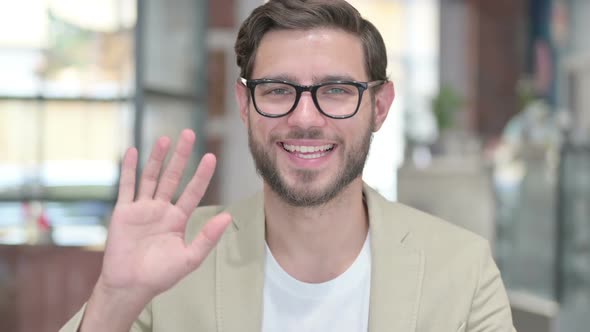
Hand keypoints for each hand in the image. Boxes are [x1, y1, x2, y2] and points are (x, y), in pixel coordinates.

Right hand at [98, 129, 230, 300]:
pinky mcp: (124, 212)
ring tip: (165, 138)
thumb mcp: (189, 258)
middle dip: (181, 156)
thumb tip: (228, 217)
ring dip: (157, 158)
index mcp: (178, 219)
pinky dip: (129, 169)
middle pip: (172, 177)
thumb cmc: (160, 275)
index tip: (211, 156)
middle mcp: (161, 209)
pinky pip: (127, 186)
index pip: (193, 191)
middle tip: (188, 134)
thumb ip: (208, 237)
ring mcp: (142, 209)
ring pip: (151, 177)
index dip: (201, 174)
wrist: (130, 286)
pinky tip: (133, 151)